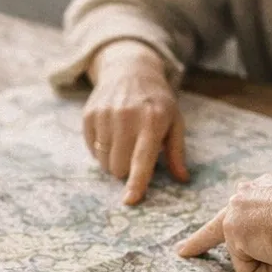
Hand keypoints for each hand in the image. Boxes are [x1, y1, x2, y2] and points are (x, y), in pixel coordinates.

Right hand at [83, 41, 188, 204]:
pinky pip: (92, 149)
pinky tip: (111, 133)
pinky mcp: (89, 114)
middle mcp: (126, 117)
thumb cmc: (156, 101)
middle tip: (134, 153)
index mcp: (152, 121)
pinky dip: (101, 149)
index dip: (136, 182)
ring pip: (104, 160)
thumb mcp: (174, 121)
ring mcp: (105, 115)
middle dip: (126, 169)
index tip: (130, 201)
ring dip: (113, 161)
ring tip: (123, 143)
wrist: (129, 70)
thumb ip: (177, 152)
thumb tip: (182, 179)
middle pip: (118, 166)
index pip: (142, 159)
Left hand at [177, 175, 271, 271]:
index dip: (237, 220)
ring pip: (247, 255)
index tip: (223, 225)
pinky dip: (269, 270)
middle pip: (220, 224)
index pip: (248, 204)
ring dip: (271, 263)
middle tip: (181, 253)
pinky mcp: (233, 232)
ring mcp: (238, 211)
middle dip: (199, 241)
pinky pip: (250, 270)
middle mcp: (249, 192)